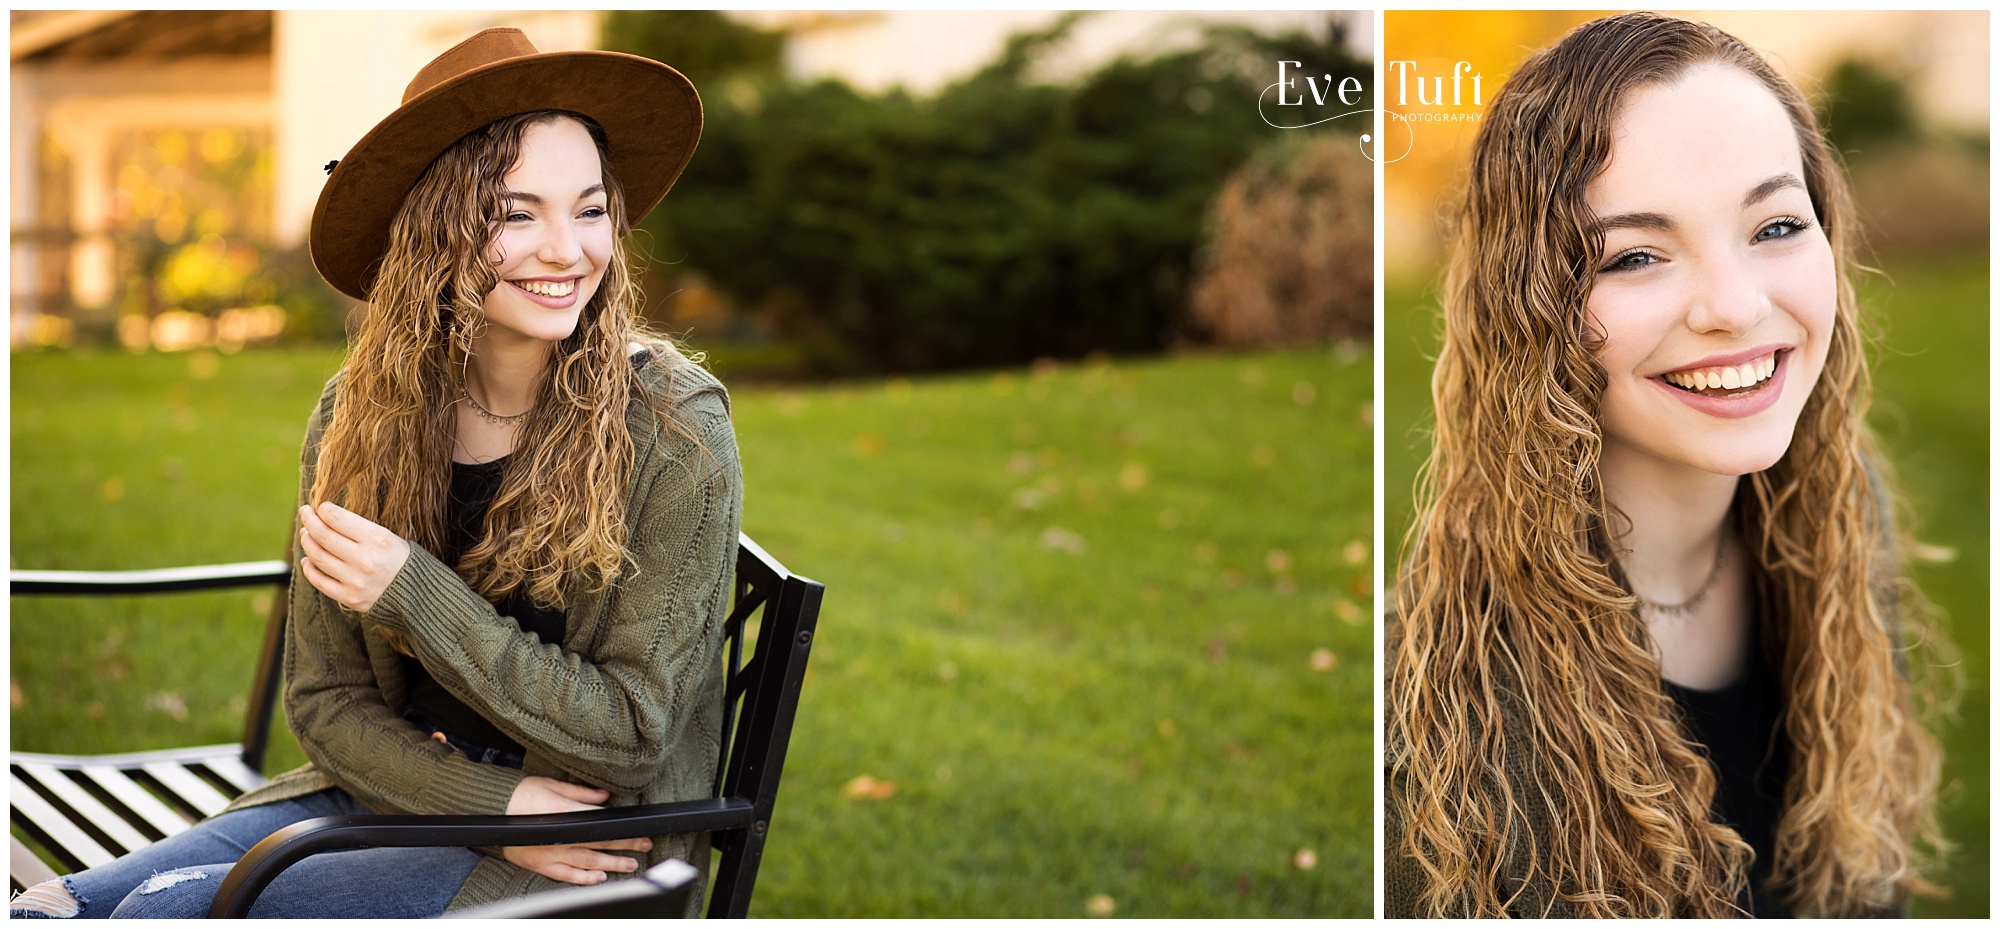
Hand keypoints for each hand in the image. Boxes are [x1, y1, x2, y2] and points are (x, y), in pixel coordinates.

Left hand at [297, 501, 410, 613]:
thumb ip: (357, 528)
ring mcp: (355, 580)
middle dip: (309, 520)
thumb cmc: (398, 558)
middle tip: (306, 513)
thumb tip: (325, 517)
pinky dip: (309, 569)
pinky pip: (320, 582)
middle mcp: (364, 560)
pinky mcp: (349, 597)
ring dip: (307, 542)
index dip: (323, 509)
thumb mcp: (386, 535)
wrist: (416, 591)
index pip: (336, 518)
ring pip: (317, 557)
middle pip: (323, 536)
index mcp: (376, 539)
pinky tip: (307, 560)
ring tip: (306, 534)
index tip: (321, 507)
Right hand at [503, 776, 652, 884]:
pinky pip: (566, 875)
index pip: (602, 822)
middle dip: (625, 845)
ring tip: (629, 865)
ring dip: (610, 864)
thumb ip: (581, 793)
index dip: (623, 828)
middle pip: (600, 842)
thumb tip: (604, 796)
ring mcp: (551, 852)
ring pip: (587, 861)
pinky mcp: (540, 864)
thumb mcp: (553, 784)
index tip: (640, 830)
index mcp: (567, 814)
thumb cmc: (521, 793)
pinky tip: (599, 878)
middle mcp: (562, 836)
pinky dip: (583, 878)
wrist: (493, 810)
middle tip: (644, 847)